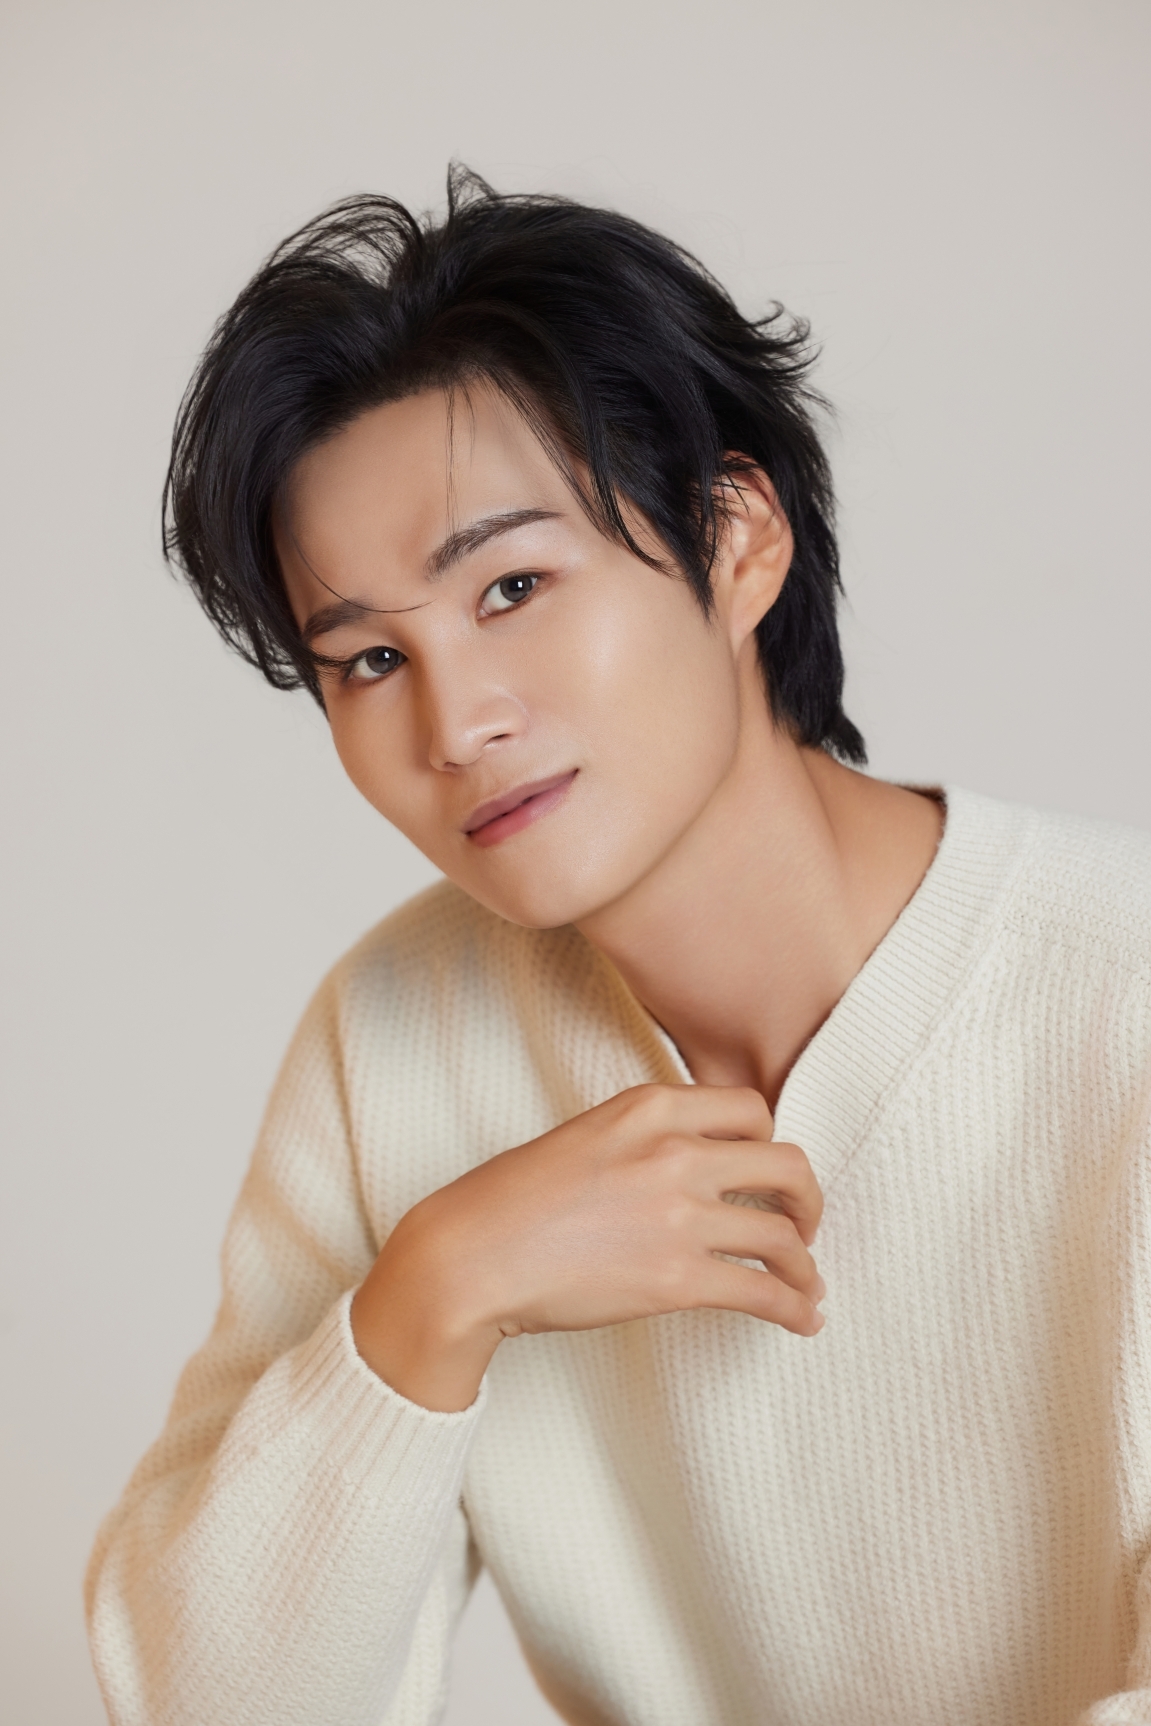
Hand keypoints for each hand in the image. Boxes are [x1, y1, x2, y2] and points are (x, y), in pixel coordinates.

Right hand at [351, 1083, 824, 1410]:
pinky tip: (802, 1321)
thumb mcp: (583, 1136)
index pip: (750, 1110)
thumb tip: (683, 1168)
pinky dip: (795, 1309)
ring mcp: (680, 1215)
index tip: (768, 1173)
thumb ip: (641, 1139)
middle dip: (807, 1201)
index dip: (770, 1144)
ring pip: (785, 1236)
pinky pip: (765, 1291)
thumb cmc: (508, 1202)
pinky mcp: (678, 1278)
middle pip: (788, 1166)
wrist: (470, 1257)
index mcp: (649, 1108)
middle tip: (802, 1225)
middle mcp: (675, 1152)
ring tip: (806, 1286)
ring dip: (806, 1266)